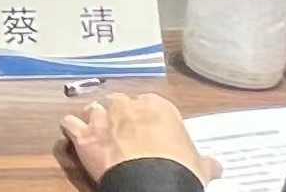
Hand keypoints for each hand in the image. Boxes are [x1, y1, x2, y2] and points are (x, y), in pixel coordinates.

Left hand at [61, 93, 218, 185]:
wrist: (152, 183)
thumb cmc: (178, 170)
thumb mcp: (198, 165)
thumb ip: (204, 161)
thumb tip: (216, 166)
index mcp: (157, 106)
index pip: (149, 104)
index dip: (146, 118)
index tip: (148, 131)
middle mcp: (127, 105)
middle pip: (118, 102)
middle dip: (119, 115)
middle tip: (123, 132)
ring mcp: (103, 118)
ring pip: (93, 109)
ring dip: (95, 119)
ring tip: (98, 132)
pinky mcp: (84, 135)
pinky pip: (70, 124)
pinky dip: (71, 129)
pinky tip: (73, 135)